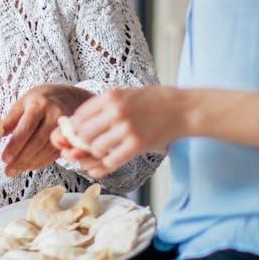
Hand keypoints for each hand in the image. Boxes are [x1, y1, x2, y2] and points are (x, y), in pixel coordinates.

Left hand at [2, 84, 92, 175]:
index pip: (26, 128)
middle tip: (7, 169)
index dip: (15, 145)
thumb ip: (11, 119)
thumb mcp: (24, 102)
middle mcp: (54, 115)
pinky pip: (53, 155)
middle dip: (20, 159)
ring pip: (45, 151)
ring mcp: (63, 128)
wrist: (68, 97)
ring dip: (29, 164)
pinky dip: (39, 163)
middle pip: (37, 142)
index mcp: (40, 104)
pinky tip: (28, 167)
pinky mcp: (68, 138)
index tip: (4, 158)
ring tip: (14, 170)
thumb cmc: (41, 99)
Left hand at [51, 86, 183, 177]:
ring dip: (95, 154)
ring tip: (102, 151)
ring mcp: (126, 129)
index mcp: (111, 96)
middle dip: (81, 143)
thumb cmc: (156, 101)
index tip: (76, 135)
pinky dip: (105, 165)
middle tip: (85, 147)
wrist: (184, 109)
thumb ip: (105, 106)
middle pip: (83, 134)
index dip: (73, 128)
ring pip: (95, 149)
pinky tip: (107, 162)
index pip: (79, 116)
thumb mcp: (127, 94)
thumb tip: (77, 122)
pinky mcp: (137, 145)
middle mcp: (115, 111)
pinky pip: (111, 161)